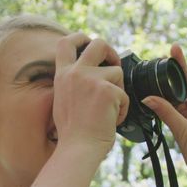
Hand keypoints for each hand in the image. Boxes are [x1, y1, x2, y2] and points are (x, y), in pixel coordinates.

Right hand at [52, 34, 128, 158]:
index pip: (66, 42)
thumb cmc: (73, 133)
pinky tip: (111, 121)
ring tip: (108, 112)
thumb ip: (74, 84)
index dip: (80, 37)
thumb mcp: (64, 101)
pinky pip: (124, 95)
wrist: (78, 148)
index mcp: (62, 75)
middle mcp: (75, 73)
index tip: (89, 42)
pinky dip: (122, 110)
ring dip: (118, 91)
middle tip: (114, 66)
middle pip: (99, 43)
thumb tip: (92, 75)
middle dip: (111, 52)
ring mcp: (92, 79)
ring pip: (117, 72)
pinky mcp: (108, 90)